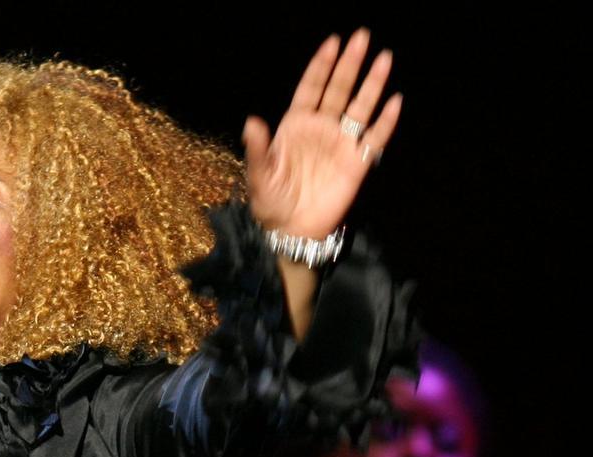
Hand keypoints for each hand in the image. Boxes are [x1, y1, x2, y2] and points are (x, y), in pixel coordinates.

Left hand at [243, 28, 401, 238]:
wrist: (292, 229)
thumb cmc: (271, 201)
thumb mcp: (259, 175)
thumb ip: (258, 149)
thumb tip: (252, 122)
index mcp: (296, 125)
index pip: (311, 88)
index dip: (321, 65)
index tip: (332, 42)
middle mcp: (321, 128)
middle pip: (338, 89)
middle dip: (349, 64)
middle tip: (362, 37)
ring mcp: (340, 143)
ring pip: (360, 107)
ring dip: (372, 84)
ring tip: (384, 58)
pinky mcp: (357, 163)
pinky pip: (375, 138)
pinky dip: (385, 122)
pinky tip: (395, 102)